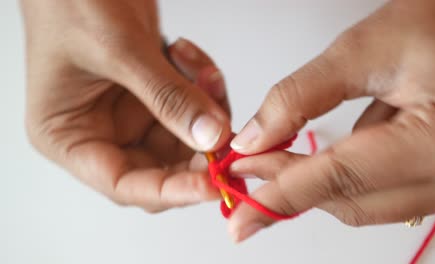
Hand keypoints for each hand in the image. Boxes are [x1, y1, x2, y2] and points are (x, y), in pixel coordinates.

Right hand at [22, 0, 230, 211]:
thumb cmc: (71, 2)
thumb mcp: (119, 50)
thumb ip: (167, 96)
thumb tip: (211, 137)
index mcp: (70, 136)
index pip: (124, 184)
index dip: (170, 190)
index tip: (212, 184)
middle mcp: (101, 133)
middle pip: (161, 167)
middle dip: (199, 151)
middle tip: (228, 134)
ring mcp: (130, 115)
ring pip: (185, 137)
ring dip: (207, 111)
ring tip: (206, 76)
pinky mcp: (153, 95)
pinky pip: (191, 107)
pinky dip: (203, 88)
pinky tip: (193, 60)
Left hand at [228, 0, 434, 241]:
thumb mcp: (363, 50)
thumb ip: (301, 97)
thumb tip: (254, 139)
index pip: (339, 178)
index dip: (279, 190)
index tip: (237, 195)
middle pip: (349, 201)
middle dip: (290, 187)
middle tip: (248, 169)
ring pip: (363, 204)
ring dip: (315, 185)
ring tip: (277, 158)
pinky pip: (381, 194)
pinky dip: (343, 180)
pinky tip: (323, 156)